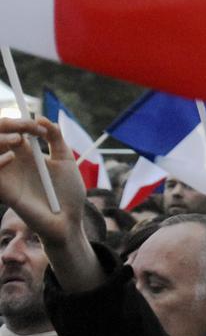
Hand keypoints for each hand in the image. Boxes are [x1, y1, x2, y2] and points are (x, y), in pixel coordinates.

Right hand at [0, 118, 85, 247]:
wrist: (69, 218)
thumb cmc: (69, 190)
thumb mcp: (66, 159)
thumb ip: (56, 137)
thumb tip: (42, 118)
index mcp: (27, 152)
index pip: (11, 129)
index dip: (21, 122)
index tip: (39, 125)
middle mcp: (13, 161)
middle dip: (7, 124)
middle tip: (25, 127)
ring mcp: (7, 175)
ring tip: (19, 140)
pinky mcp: (4, 191)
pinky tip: (11, 157)